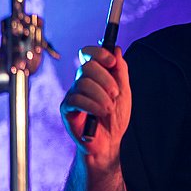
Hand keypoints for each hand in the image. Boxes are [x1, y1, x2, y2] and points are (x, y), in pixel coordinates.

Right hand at [61, 45, 131, 181]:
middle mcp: (81, 82)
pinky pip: (77, 99)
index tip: (112, 61)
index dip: (99, 53)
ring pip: (84, 82)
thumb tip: (116, 48)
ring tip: (109, 109)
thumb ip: (120, 70)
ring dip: (101, 96)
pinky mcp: (67, 108)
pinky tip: (100, 114)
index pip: (88, 54)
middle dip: (106, 79)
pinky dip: (93, 105)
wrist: (109, 143)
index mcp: (94, 76)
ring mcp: (73, 94)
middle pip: (87, 66)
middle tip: (115, 94)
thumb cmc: (115, 118)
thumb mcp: (124, 91)